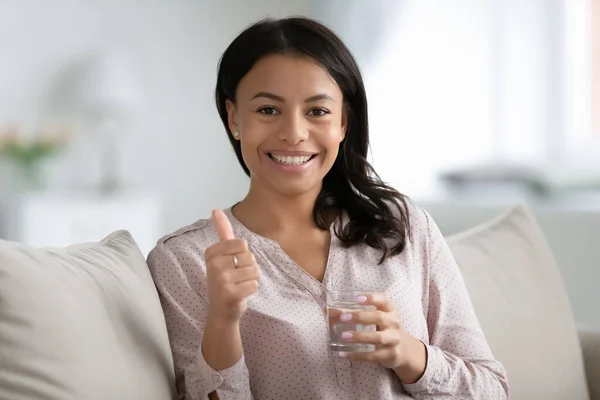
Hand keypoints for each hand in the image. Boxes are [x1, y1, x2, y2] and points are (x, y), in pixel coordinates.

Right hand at [204, 209, 259, 323]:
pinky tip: (240, 294)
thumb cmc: (224, 279)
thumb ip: (222, 231)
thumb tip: (216, 209)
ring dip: (250, 279)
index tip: (231, 265)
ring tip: (238, 285)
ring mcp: (221, 280)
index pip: (242, 244)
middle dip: (248, 267)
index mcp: (211, 252)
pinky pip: (254, 284)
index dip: (242, 255)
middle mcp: (214, 265)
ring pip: (254, 270)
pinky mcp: (231, 294)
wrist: (221, 311)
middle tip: (235, 277)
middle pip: (249, 256)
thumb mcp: (221, 254)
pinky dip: (251, 289)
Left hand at [333, 293, 426, 382]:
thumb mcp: (373, 317)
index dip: (371, 298)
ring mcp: (394, 339)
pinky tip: (343, 354)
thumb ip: (352, 312)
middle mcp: (394, 323)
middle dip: (360, 317)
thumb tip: (327, 310)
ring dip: (359, 337)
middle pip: (379, 317)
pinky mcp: (391, 354)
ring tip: (343, 336)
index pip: (383, 299)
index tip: (357, 298)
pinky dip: (357, 355)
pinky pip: (373, 356)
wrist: (403, 349)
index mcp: (389, 309)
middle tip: (343, 317)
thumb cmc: (382, 328)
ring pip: (377, 338)